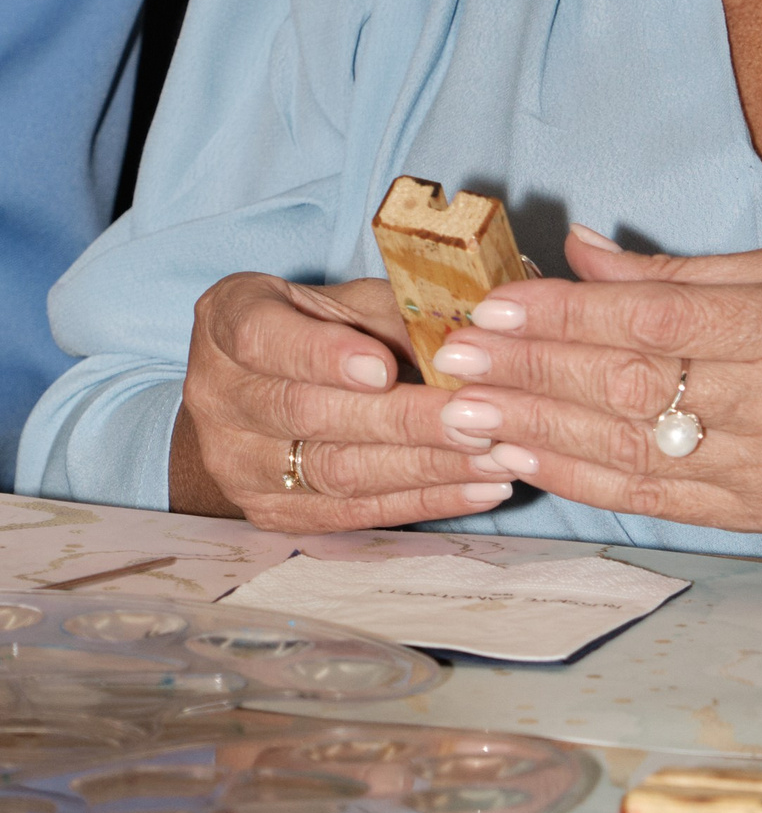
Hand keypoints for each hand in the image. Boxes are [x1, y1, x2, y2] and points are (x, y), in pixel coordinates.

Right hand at [170, 272, 515, 530]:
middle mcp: (217, 395)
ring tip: (493, 456)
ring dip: (423, 466)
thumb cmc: (318, 325)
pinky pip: (351, 513)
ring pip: (334, 471)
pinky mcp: (270, 512)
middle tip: (476, 417)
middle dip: (400, 419)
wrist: (261, 387)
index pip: (262, 338)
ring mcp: (235, 464)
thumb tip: (468, 337)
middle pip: (307, 414)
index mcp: (227, 320)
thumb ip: (394, 312)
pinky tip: (477, 488)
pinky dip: (422, 502)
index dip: (323, 356)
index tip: (384, 367)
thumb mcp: (347, 298)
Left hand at [429, 230, 761, 582]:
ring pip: (633, 451)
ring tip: (464, 410)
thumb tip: (583, 248)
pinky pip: (654, 497)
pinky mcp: (760, 516)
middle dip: (535, 372)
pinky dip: (580, 478)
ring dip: (538, 430)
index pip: (664, 323)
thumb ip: (691, 269)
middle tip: (455, 354)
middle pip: (637, 389)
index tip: (499, 302)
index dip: (573, 316)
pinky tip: (524, 458)